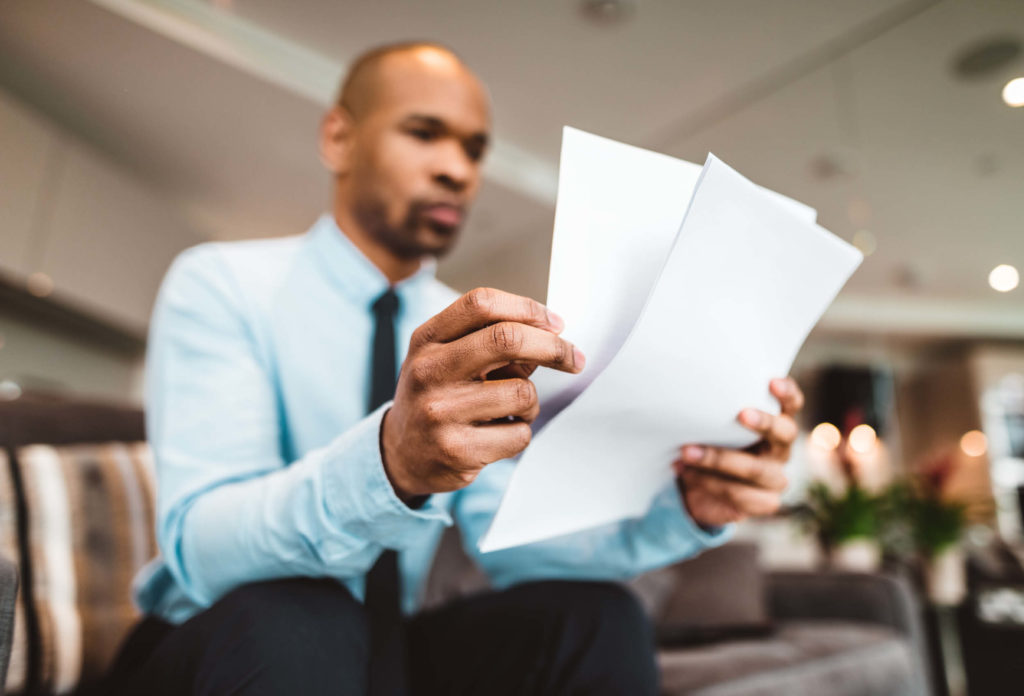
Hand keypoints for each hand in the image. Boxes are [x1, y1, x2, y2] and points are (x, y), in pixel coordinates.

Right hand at [382, 288, 583, 500]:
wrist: (400, 455)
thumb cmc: (436, 395)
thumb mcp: (446, 358)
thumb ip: (489, 341)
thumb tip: (551, 336)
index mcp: (427, 339)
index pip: (481, 304)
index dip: (528, 308)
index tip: (555, 324)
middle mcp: (429, 370)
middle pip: (507, 339)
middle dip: (553, 348)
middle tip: (574, 359)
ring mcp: (440, 411)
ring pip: (522, 393)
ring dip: (531, 402)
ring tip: (511, 411)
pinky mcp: (456, 449)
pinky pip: (518, 434)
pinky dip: (519, 433)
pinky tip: (496, 435)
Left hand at [674, 377, 803, 527]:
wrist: (700, 490)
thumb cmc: (709, 446)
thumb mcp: (712, 427)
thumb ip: (714, 414)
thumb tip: (687, 393)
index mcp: (775, 424)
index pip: (792, 404)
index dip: (787, 393)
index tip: (772, 382)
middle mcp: (781, 449)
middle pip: (785, 433)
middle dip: (764, 423)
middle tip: (741, 414)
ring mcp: (776, 478)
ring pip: (755, 468)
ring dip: (718, 459)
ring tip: (687, 451)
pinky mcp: (765, 502)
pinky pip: (738, 493)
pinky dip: (708, 482)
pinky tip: (686, 473)